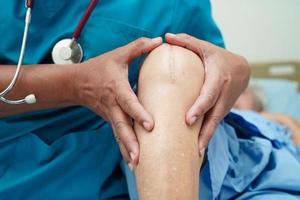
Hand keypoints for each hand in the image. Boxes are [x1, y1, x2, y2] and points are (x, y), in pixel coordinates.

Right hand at [73, 37, 162, 168]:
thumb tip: (159, 41)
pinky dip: (124, 149)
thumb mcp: (118, 55)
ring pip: (119, 135)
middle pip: (121, 126)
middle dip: (130, 142)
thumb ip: (138, 47)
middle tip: (141, 157)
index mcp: (116, 88)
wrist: (77, 83)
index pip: (128, 102)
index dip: (138, 113)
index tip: (150, 125)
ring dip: (127, 150)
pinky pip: (118, 135)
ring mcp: (110, 115)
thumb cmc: (100, 68)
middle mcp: (113, 105)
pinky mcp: (111, 120)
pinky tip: (133, 163)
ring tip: (137, 167)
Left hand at [166, 33, 249, 153]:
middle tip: (194, 149)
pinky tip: (197, 150)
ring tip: (195, 156)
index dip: (200, 107)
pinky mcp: (222, 111)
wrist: (241, 69)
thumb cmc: (218, 57)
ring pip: (215, 124)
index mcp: (218, 78)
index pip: (209, 95)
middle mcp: (223, 94)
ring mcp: (224, 105)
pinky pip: (213, 125)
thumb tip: (166, 38)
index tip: (189, 120)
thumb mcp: (206, 48)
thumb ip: (187, 42)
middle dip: (205, 133)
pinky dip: (206, 137)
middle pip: (214, 116)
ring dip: (206, 140)